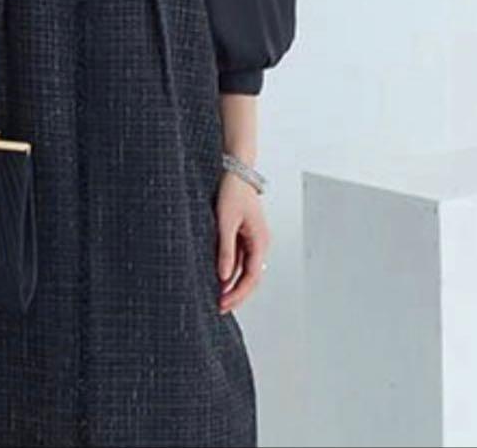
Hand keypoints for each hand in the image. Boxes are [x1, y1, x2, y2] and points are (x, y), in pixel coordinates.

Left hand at [215, 167, 269, 313]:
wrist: (235, 170)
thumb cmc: (232, 191)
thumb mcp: (225, 221)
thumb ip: (225, 250)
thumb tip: (223, 277)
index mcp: (260, 240)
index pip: (252, 276)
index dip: (237, 293)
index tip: (222, 304)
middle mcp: (260, 242)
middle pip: (251, 277)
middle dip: (236, 294)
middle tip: (218, 307)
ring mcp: (253, 238)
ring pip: (245, 269)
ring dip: (232, 283)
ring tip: (216, 296)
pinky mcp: (244, 234)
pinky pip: (239, 258)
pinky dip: (230, 270)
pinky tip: (218, 277)